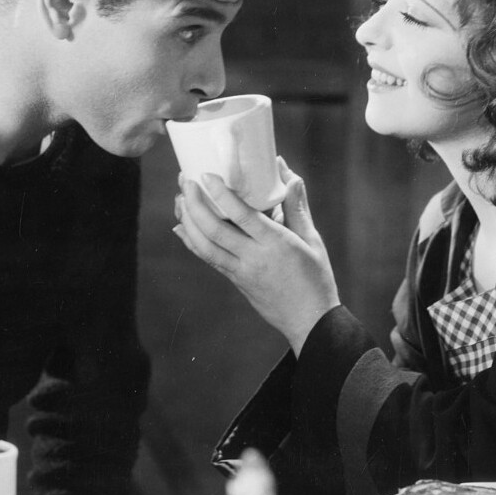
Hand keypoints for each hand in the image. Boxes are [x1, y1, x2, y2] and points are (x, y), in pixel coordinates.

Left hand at [173, 158, 340, 355]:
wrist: (310, 321)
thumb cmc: (315, 277)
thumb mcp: (311, 239)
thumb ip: (296, 205)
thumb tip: (287, 173)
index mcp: (276, 243)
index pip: (242, 215)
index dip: (220, 194)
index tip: (206, 175)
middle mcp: (254, 258)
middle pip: (215, 230)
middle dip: (195, 204)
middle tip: (184, 181)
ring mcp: (241, 272)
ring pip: (205, 246)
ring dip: (188, 222)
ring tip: (180, 200)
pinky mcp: (236, 281)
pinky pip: (208, 259)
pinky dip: (192, 242)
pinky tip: (181, 227)